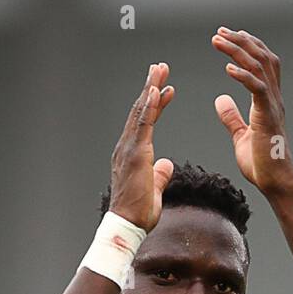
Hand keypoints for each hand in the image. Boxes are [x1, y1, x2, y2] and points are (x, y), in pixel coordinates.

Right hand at [109, 62, 176, 231]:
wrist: (126, 226)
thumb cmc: (137, 214)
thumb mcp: (154, 191)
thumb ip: (159, 176)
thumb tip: (166, 166)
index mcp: (132, 154)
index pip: (144, 123)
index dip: (155, 104)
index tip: (164, 89)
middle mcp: (127, 147)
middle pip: (140, 111)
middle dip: (151, 87)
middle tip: (159, 67)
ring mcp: (129, 149)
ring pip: (141, 113)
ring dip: (151, 89)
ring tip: (159, 70)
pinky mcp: (135, 154)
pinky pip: (143, 126)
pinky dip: (149, 107)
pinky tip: (156, 90)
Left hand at [211, 28, 292, 195]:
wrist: (276, 184)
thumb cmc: (262, 165)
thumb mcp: (241, 136)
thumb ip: (232, 117)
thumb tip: (220, 100)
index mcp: (269, 101)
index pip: (263, 64)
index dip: (248, 46)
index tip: (228, 36)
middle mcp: (274, 99)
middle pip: (262, 58)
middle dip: (241, 41)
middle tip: (220, 31)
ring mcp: (272, 107)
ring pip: (260, 67)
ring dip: (238, 51)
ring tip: (219, 40)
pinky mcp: (267, 118)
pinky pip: (257, 89)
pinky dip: (243, 76)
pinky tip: (228, 69)